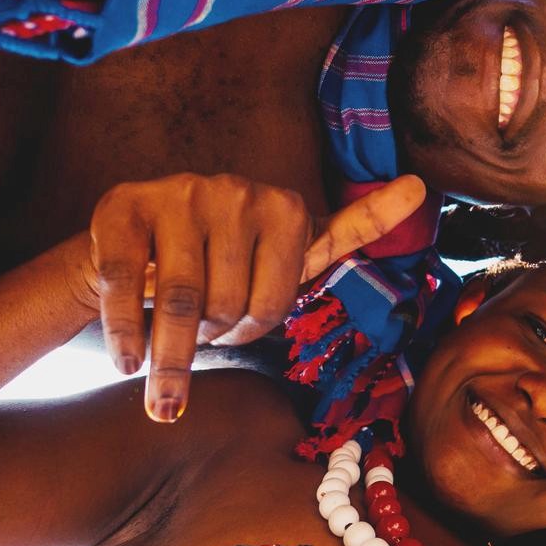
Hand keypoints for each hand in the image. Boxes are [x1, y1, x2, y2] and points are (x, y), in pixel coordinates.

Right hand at [81, 173, 426, 420]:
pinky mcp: (124, 208)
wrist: (124, 252)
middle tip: (202, 327)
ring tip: (164, 355)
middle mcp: (235, 189)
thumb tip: (421, 187)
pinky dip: (128, 339)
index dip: (254, 327)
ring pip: (183, 303)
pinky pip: (128, 290)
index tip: (241, 323)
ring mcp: (179, 194)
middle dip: (215, 336)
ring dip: (171, 350)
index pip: (277, 302)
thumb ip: (349, 230)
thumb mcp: (288, 250)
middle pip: (232, 307)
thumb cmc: (218, 262)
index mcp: (284, 207)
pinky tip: (129, 358)